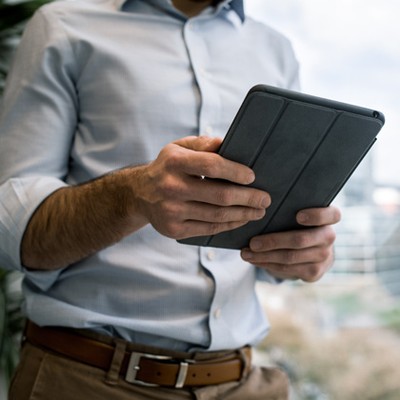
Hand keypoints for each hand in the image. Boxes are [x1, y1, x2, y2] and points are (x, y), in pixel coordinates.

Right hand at [130, 136, 270, 238]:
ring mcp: (171, 211)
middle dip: (248, 198)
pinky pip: (209, 229)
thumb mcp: (179, 148)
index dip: (235, 171)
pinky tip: (241, 220)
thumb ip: (203, 144)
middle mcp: (171, 187)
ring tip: (259, 211)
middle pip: (219, 195)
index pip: (212, 165)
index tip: (253, 177)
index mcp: (174, 162)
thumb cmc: (167, 167)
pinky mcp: (174, 230)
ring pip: (217, 215)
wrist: (139, 194)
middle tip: (265, 199)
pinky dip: (229, 225)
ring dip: (243, 214)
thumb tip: (230, 145)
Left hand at [240, 206, 340, 281]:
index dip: (316, 216)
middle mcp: (329, 237)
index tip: (298, 216)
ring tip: (246, 253)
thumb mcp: (296, 214)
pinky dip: (266, 264)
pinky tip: (254, 260)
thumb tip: (259, 207)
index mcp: (329, 218)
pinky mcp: (314, 273)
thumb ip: (287, 209)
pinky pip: (287, 269)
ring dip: (264, 256)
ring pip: (290, 257)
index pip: (331, 215)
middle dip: (273, 241)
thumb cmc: (296, 225)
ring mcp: (323, 257)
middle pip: (300, 240)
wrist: (310, 251)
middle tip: (252, 242)